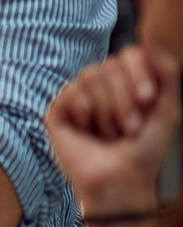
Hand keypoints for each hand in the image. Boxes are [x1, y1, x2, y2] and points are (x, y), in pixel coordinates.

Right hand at [46, 45, 180, 214]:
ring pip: (90, 77)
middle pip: (109, 66)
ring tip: (109, 134)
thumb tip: (150, 45)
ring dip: (107, 111)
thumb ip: (168, 76)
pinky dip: (86, 113)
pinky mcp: (58, 111)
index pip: (129, 55)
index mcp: (125, 83)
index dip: (138, 72)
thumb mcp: (167, 112)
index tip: (148, 99)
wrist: (121, 181)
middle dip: (123, 100)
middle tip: (129, 128)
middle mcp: (100, 86)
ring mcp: (77, 97)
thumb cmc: (145, 152)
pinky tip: (88, 130)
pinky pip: (72, 93)